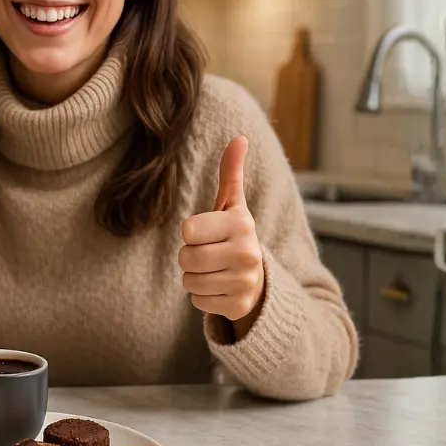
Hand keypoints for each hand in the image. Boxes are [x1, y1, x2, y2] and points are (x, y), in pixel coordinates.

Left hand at [178, 136, 265, 336]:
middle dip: (189, 257)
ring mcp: (245, 282)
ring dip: (194, 277)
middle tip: (208, 254)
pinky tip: (219, 288)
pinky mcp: (238, 306)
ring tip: (214, 271)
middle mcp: (248, 253)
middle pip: (186, 258)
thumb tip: (239, 138)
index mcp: (242, 224)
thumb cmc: (234, 235)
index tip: (207, 233)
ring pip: (189, 282)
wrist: (259, 279)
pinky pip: (198, 302)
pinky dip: (202, 297)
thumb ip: (231, 174)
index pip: (187, 231)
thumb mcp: (232, 205)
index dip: (191, 234)